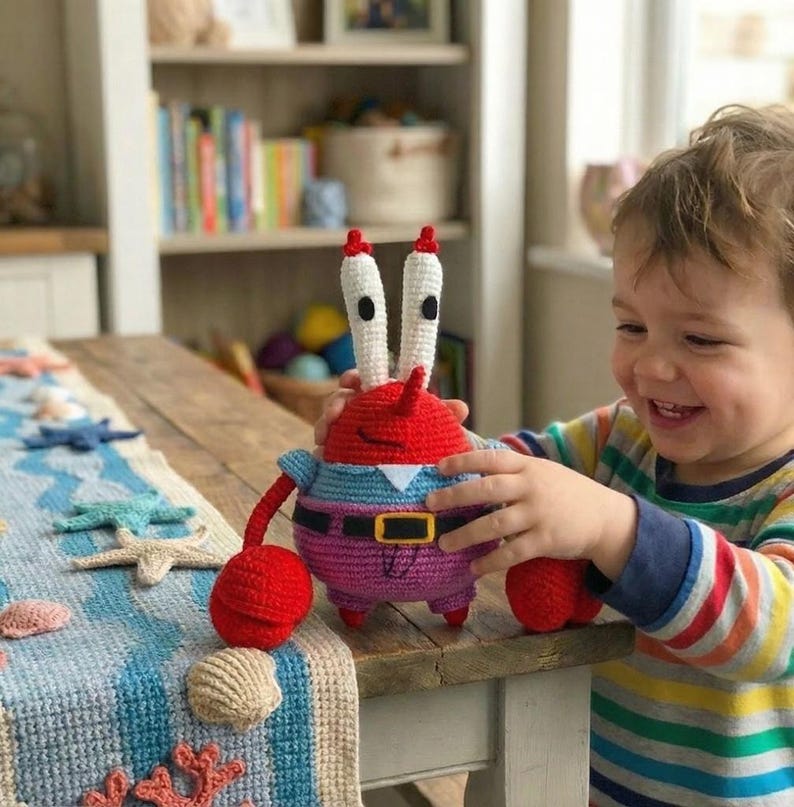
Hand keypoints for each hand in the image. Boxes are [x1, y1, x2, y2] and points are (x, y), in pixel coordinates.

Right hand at [313, 368, 470, 447]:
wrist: (418, 475)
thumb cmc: (424, 441)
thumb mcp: (434, 427)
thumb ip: (444, 415)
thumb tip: (461, 408)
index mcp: (382, 399)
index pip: (365, 380)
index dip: (354, 377)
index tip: (349, 381)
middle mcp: (362, 413)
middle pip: (342, 398)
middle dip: (334, 403)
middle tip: (333, 416)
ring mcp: (349, 433)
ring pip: (329, 422)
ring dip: (323, 427)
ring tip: (323, 440)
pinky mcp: (340, 453)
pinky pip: (326, 448)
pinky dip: (322, 450)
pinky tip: (322, 456)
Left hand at [426, 449, 637, 578]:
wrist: (605, 518)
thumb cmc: (565, 492)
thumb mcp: (541, 471)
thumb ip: (512, 471)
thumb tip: (470, 470)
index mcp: (528, 467)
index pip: (491, 458)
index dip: (464, 461)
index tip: (439, 467)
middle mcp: (531, 487)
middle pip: (487, 489)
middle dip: (455, 496)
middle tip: (429, 503)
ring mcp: (539, 514)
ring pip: (495, 524)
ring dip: (466, 535)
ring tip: (444, 543)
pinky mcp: (546, 540)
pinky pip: (513, 553)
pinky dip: (491, 561)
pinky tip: (474, 567)